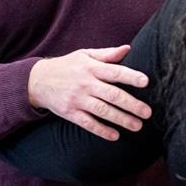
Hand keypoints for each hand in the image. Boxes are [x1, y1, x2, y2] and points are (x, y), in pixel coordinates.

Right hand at [27, 45, 150, 140]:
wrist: (38, 80)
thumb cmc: (67, 66)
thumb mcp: (84, 55)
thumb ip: (107, 54)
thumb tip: (128, 48)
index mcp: (91, 67)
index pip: (114, 71)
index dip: (130, 76)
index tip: (146, 82)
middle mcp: (85, 83)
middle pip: (112, 94)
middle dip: (131, 104)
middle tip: (148, 112)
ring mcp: (77, 99)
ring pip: (102, 110)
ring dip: (121, 119)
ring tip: (137, 126)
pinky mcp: (70, 112)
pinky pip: (88, 123)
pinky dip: (101, 130)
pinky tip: (115, 136)